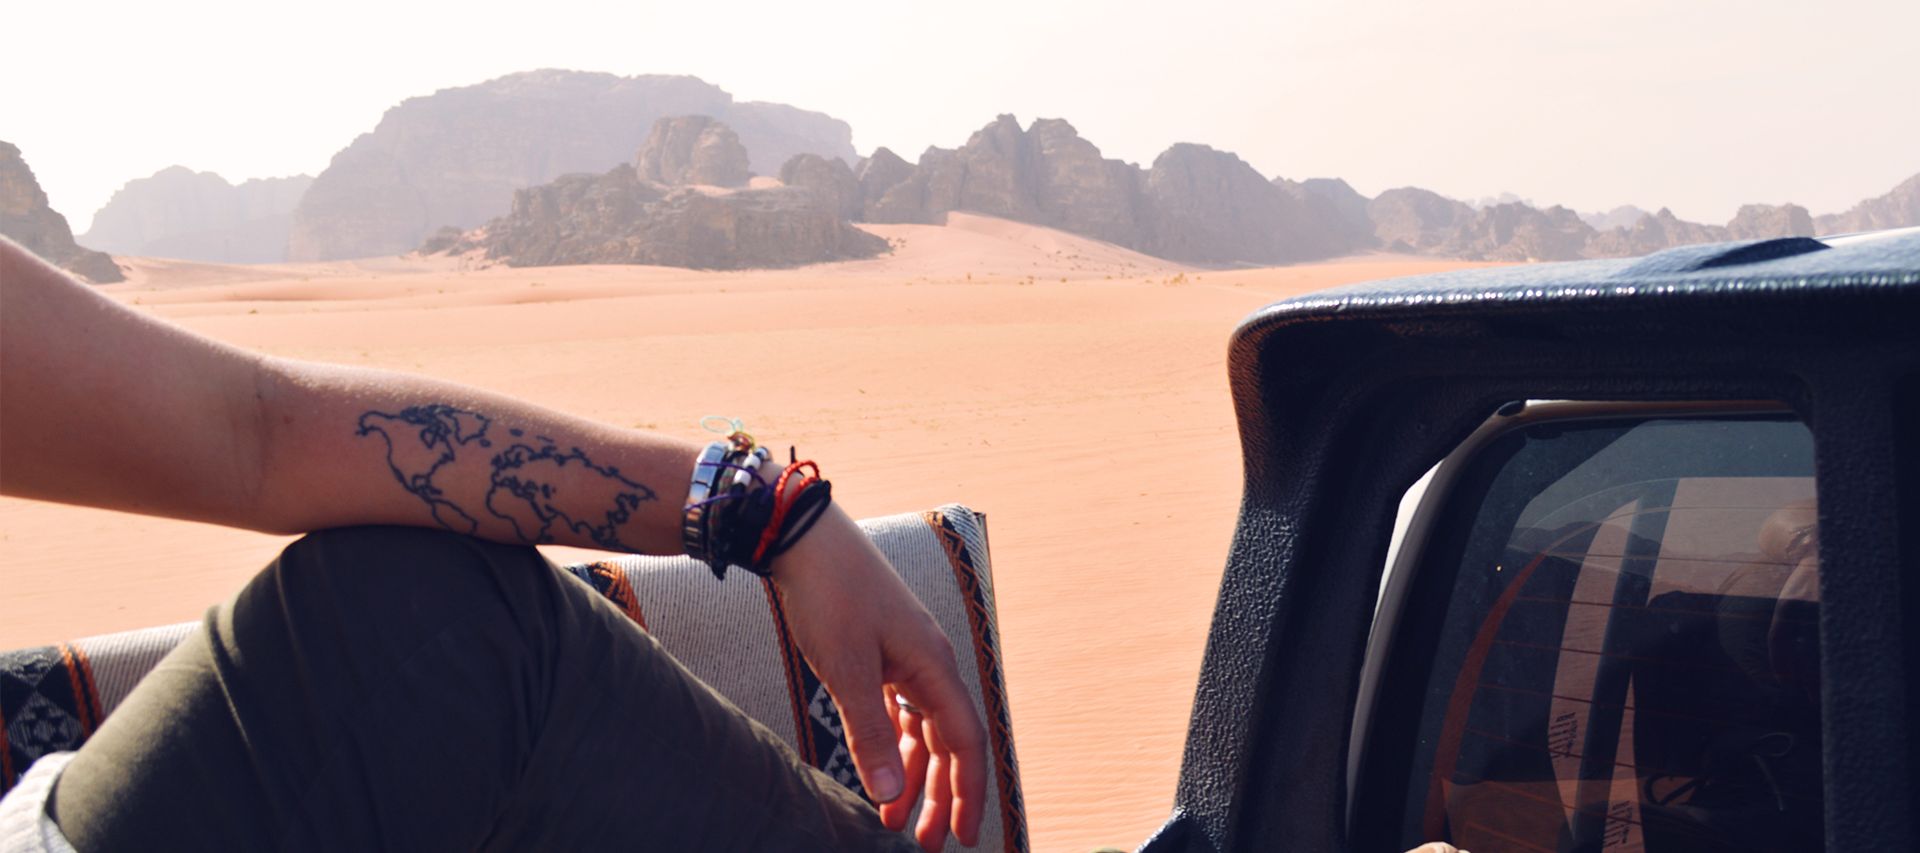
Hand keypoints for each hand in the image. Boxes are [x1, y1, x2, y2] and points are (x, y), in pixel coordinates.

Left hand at [769, 504, 987, 849]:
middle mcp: (929, 661)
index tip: (963, 835)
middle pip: (948, 741)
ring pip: (923, 728)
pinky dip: (893, 745)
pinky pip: (901, 710)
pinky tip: (880, 770)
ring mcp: (907, 655)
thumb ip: (869, 733)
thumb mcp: (846, 670)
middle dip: (941, 796)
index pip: (965, 741)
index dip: (967, 792)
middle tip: (927, 843)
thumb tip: (890, 796)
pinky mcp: (882, 650)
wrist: (801, 536)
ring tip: (896, 823)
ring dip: (913, 776)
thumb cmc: (828, 594)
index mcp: (933, 665)